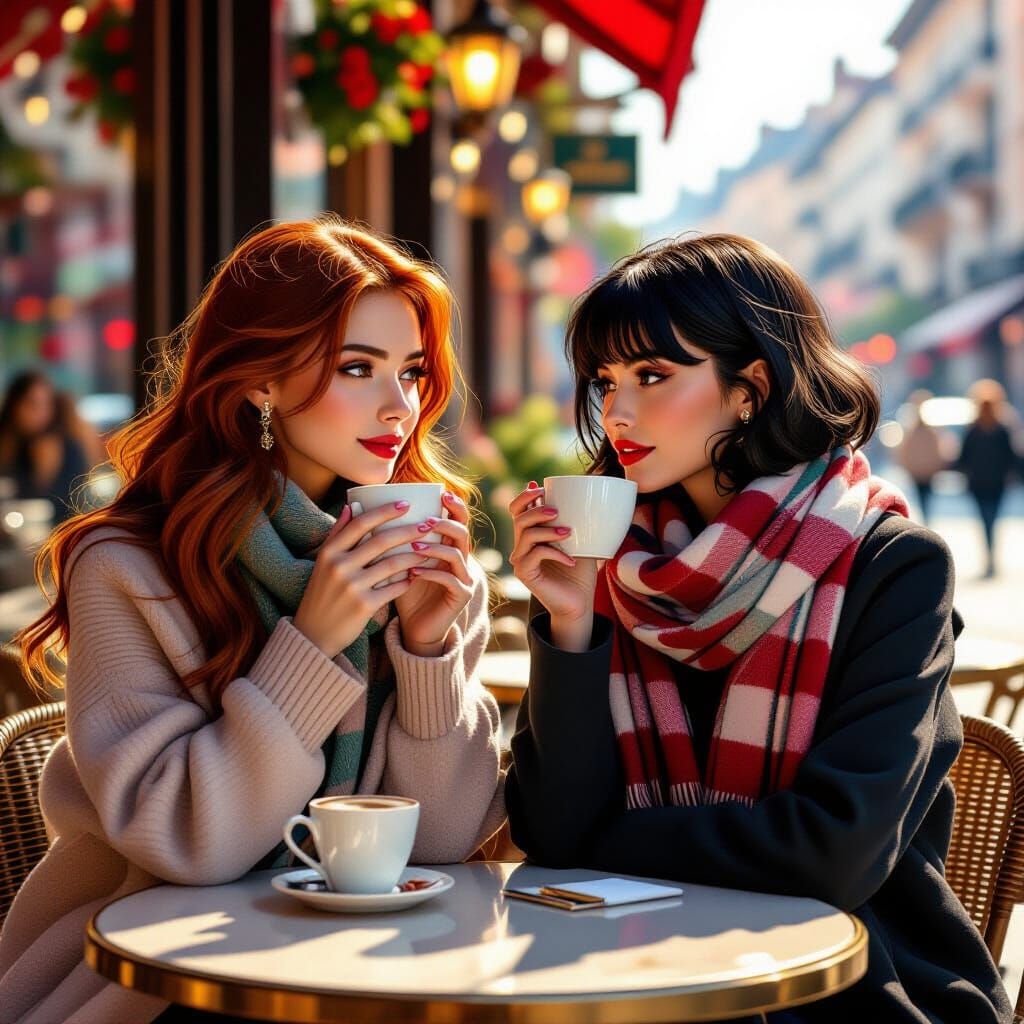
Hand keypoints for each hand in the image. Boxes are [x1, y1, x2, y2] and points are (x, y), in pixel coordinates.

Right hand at [292, 501, 431, 658]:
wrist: (313, 635)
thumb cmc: (322, 594)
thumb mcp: (322, 563)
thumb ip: (337, 534)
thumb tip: (350, 505)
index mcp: (329, 552)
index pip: (361, 523)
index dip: (385, 511)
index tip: (406, 504)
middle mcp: (339, 567)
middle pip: (381, 541)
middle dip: (408, 530)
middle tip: (428, 524)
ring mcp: (352, 587)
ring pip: (392, 564)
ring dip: (414, 556)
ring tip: (429, 550)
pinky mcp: (364, 606)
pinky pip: (394, 588)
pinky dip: (407, 581)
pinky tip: (417, 575)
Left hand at [394, 491, 474, 656]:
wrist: (412, 627)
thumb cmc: (401, 590)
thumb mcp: (391, 560)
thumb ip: (382, 535)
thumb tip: (353, 506)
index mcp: (446, 546)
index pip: (457, 520)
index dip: (455, 506)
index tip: (442, 493)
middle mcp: (459, 559)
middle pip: (463, 533)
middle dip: (447, 523)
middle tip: (427, 520)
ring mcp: (463, 578)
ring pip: (458, 555)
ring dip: (435, 548)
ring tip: (414, 546)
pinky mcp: (461, 597)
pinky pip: (451, 580)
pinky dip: (433, 573)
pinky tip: (414, 573)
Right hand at [508, 483, 597, 650]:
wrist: (579, 603)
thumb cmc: (580, 572)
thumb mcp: (579, 541)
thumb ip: (574, 521)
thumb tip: (581, 496)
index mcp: (530, 535)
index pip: (516, 509)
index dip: (524, 496)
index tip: (541, 488)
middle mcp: (521, 546)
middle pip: (520, 519)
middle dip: (537, 510)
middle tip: (557, 511)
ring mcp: (521, 560)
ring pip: (527, 535)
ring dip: (548, 531)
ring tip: (568, 533)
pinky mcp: (525, 573)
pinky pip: (536, 554)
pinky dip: (556, 553)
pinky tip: (571, 561)